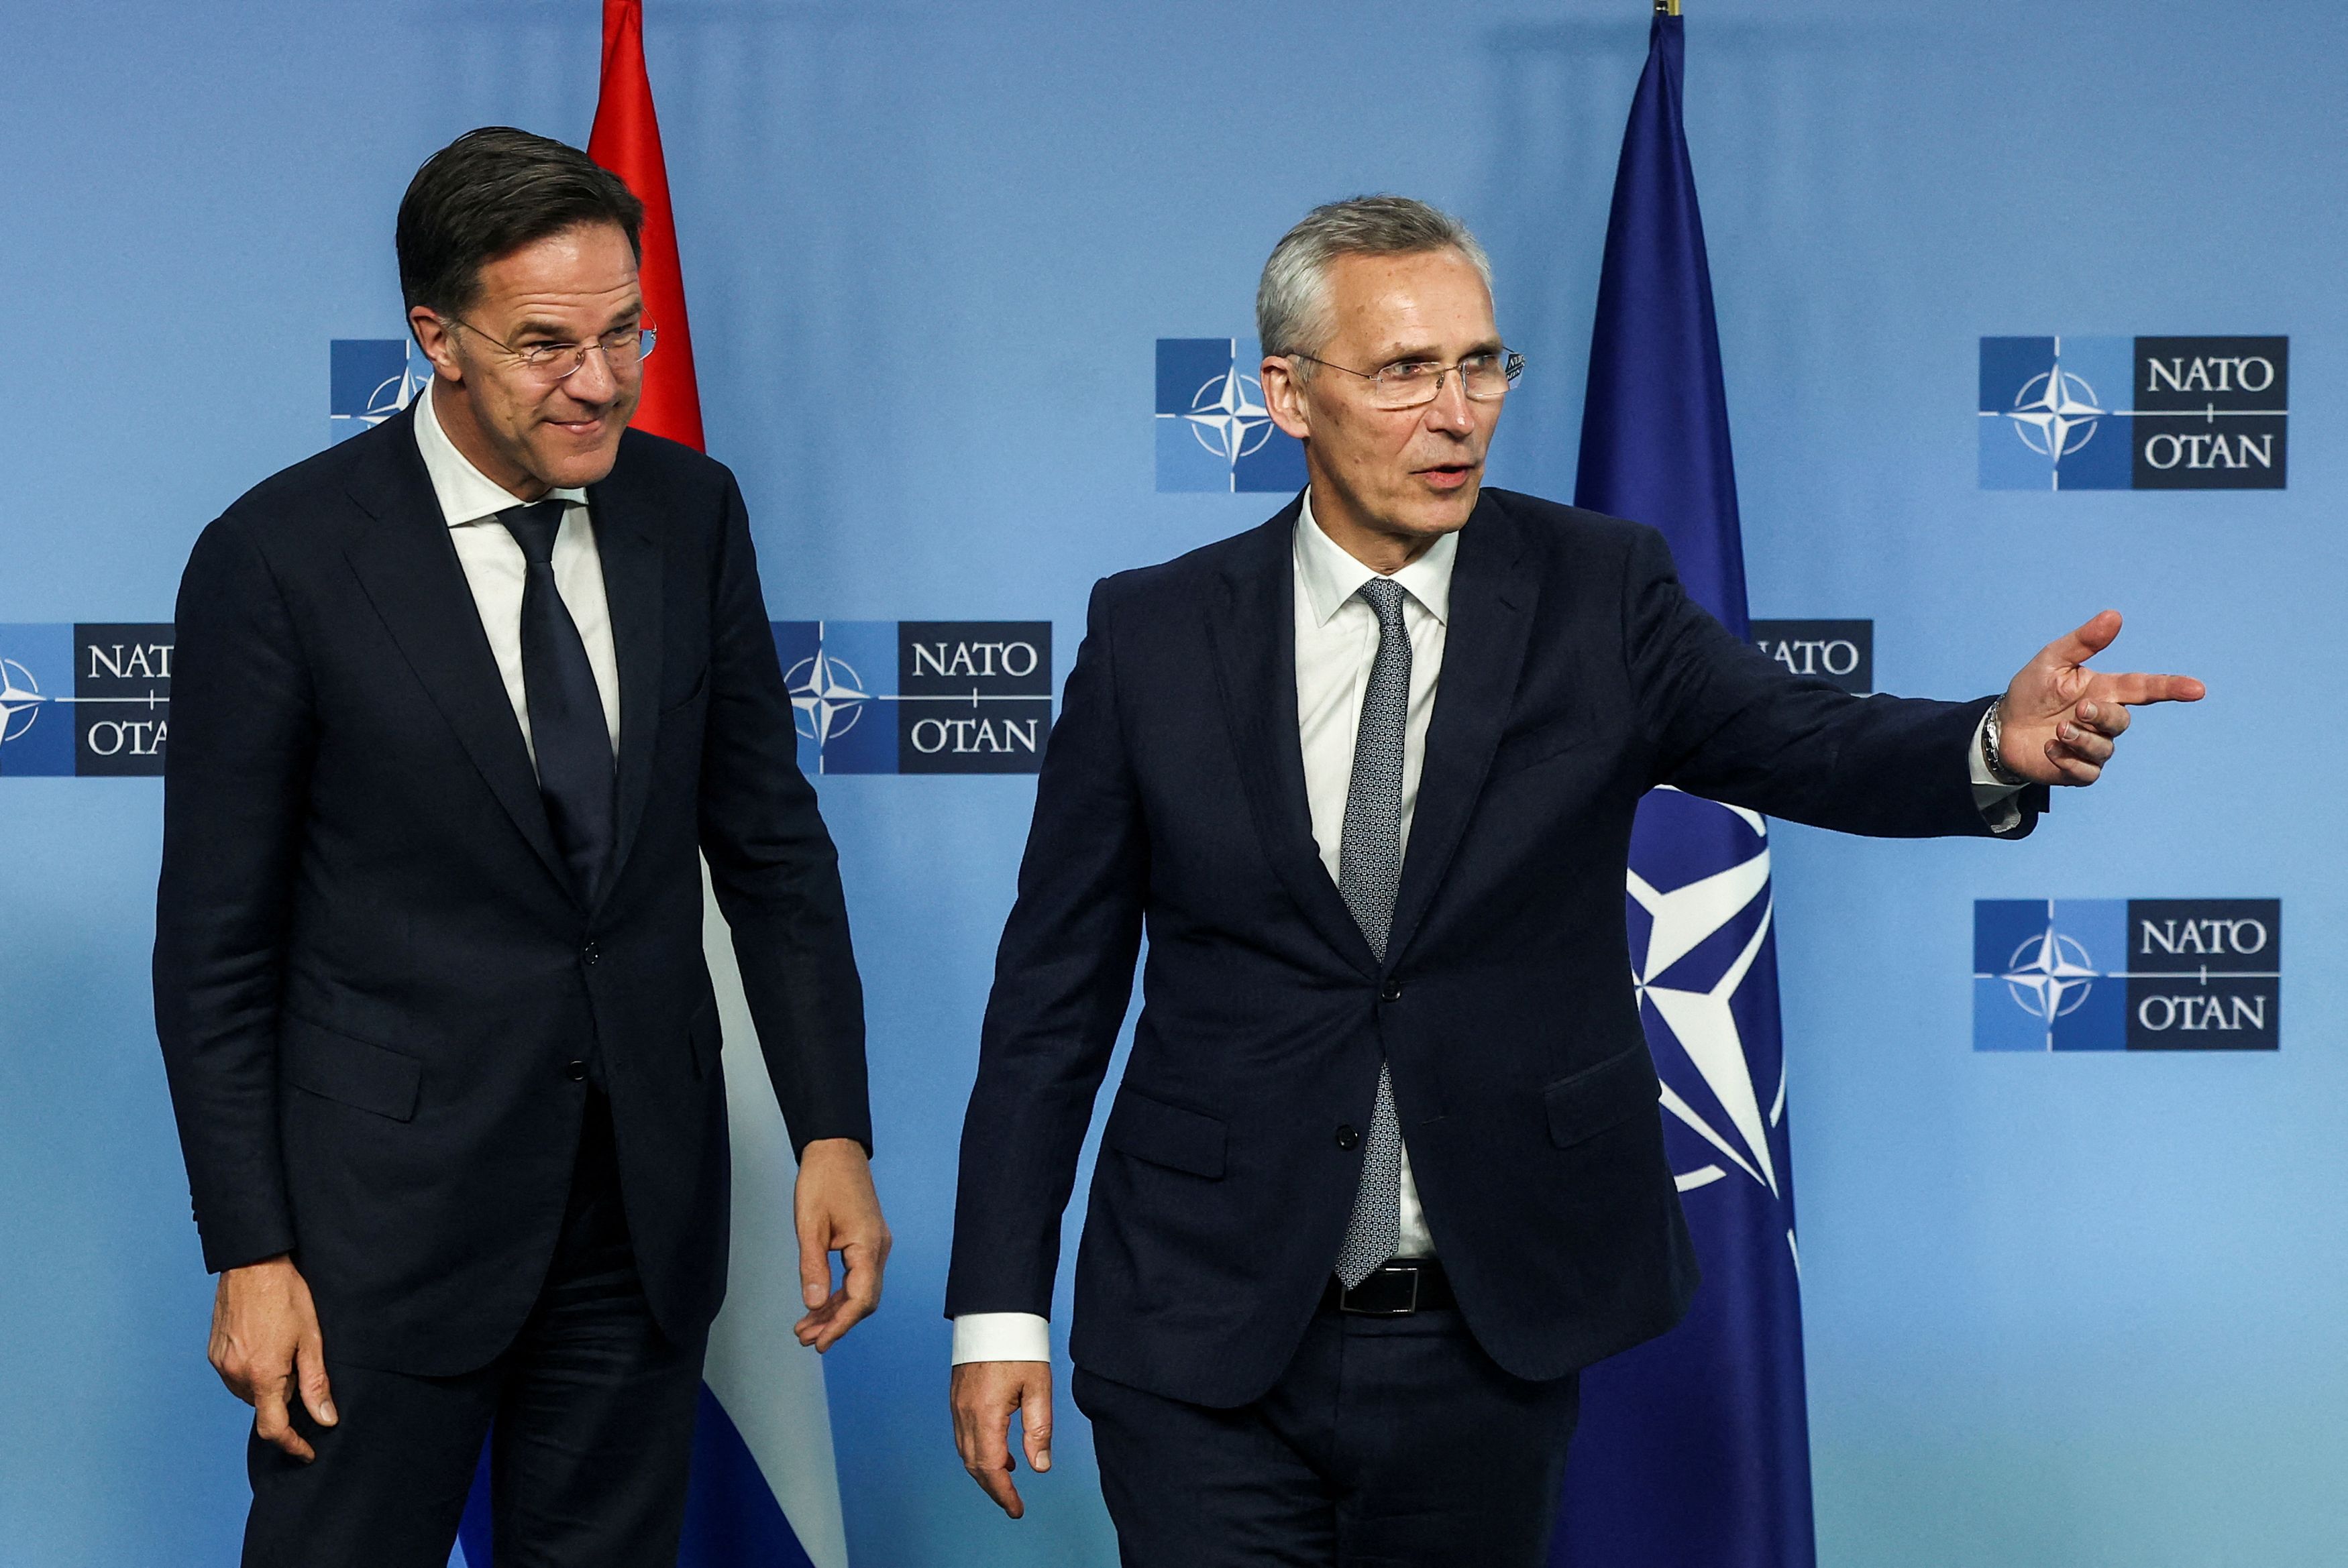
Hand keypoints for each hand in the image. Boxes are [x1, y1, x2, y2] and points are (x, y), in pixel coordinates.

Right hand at [210, 1254, 335, 1461]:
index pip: (273, 1428)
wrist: (252, 1264)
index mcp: (262, 1375)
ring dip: (268, 1385)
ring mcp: (221, 1364)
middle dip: (285, 1399)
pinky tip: (267, 1346)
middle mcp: (235, 1375)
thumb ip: (316, 1383)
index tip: (307, 1452)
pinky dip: (253, 1373)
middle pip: (263, 1407)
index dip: (292, 1444)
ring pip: (249, 1393)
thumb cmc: (287, 1296)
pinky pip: (235, 1376)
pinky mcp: (214, 1353)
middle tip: (302, 1368)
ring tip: (284, 1350)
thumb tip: (325, 1419)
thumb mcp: (311, 1339)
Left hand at [793, 1138, 890, 1351]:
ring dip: (835, 1311)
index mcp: (868, 1245)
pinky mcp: (867, 1241)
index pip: (861, 1298)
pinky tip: (820, 1304)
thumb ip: (813, 1267)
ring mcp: (875, 1245)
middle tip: (806, 1339)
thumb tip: (814, 1305)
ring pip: (860, 1290)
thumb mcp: (810, 1225)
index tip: (820, 1342)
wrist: (835, 1149)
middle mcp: (878, 1248)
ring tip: (806, 1328)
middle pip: (863, 1300)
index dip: (841, 1325)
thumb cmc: (823, 1180)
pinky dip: (839, 1294)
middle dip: (836, 1323)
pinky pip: (857, 1276)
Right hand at [950, 1360, 1053, 1518]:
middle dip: (993, 1488)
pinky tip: (999, 1450)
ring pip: (966, 1451)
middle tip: (1013, 1503)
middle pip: (974, 1465)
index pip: (991, 1467)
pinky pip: (963, 1434)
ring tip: (1009, 1478)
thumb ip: (1038, 1430)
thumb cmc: (1019, 1345)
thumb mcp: (1039, 1388)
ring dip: (985, 1470)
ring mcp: (957, 1404)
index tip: (1017, 1510)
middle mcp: (964, 1413)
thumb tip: (1039, 1467)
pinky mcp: (957, 1396)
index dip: (1004, 1493)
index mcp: (985, 1414)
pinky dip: (978, 1450)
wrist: (995, 1312)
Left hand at [1999, 610, 2204, 785]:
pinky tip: (2049, 749)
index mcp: (2105, 691)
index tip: (2197, 689)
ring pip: (2106, 748)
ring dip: (2080, 738)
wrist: (2002, 728)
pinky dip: (2067, 760)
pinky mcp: (2080, 771)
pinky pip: (2088, 771)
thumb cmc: (2032, 691)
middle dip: (2101, 715)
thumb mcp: (2052, 661)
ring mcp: (2095, 747)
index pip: (2146, 688)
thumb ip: (2083, 641)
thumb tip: (2114, 615)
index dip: (2172, 688)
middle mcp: (2105, 720)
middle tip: (2077, 710)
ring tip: (2057, 730)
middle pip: (2122, 721)